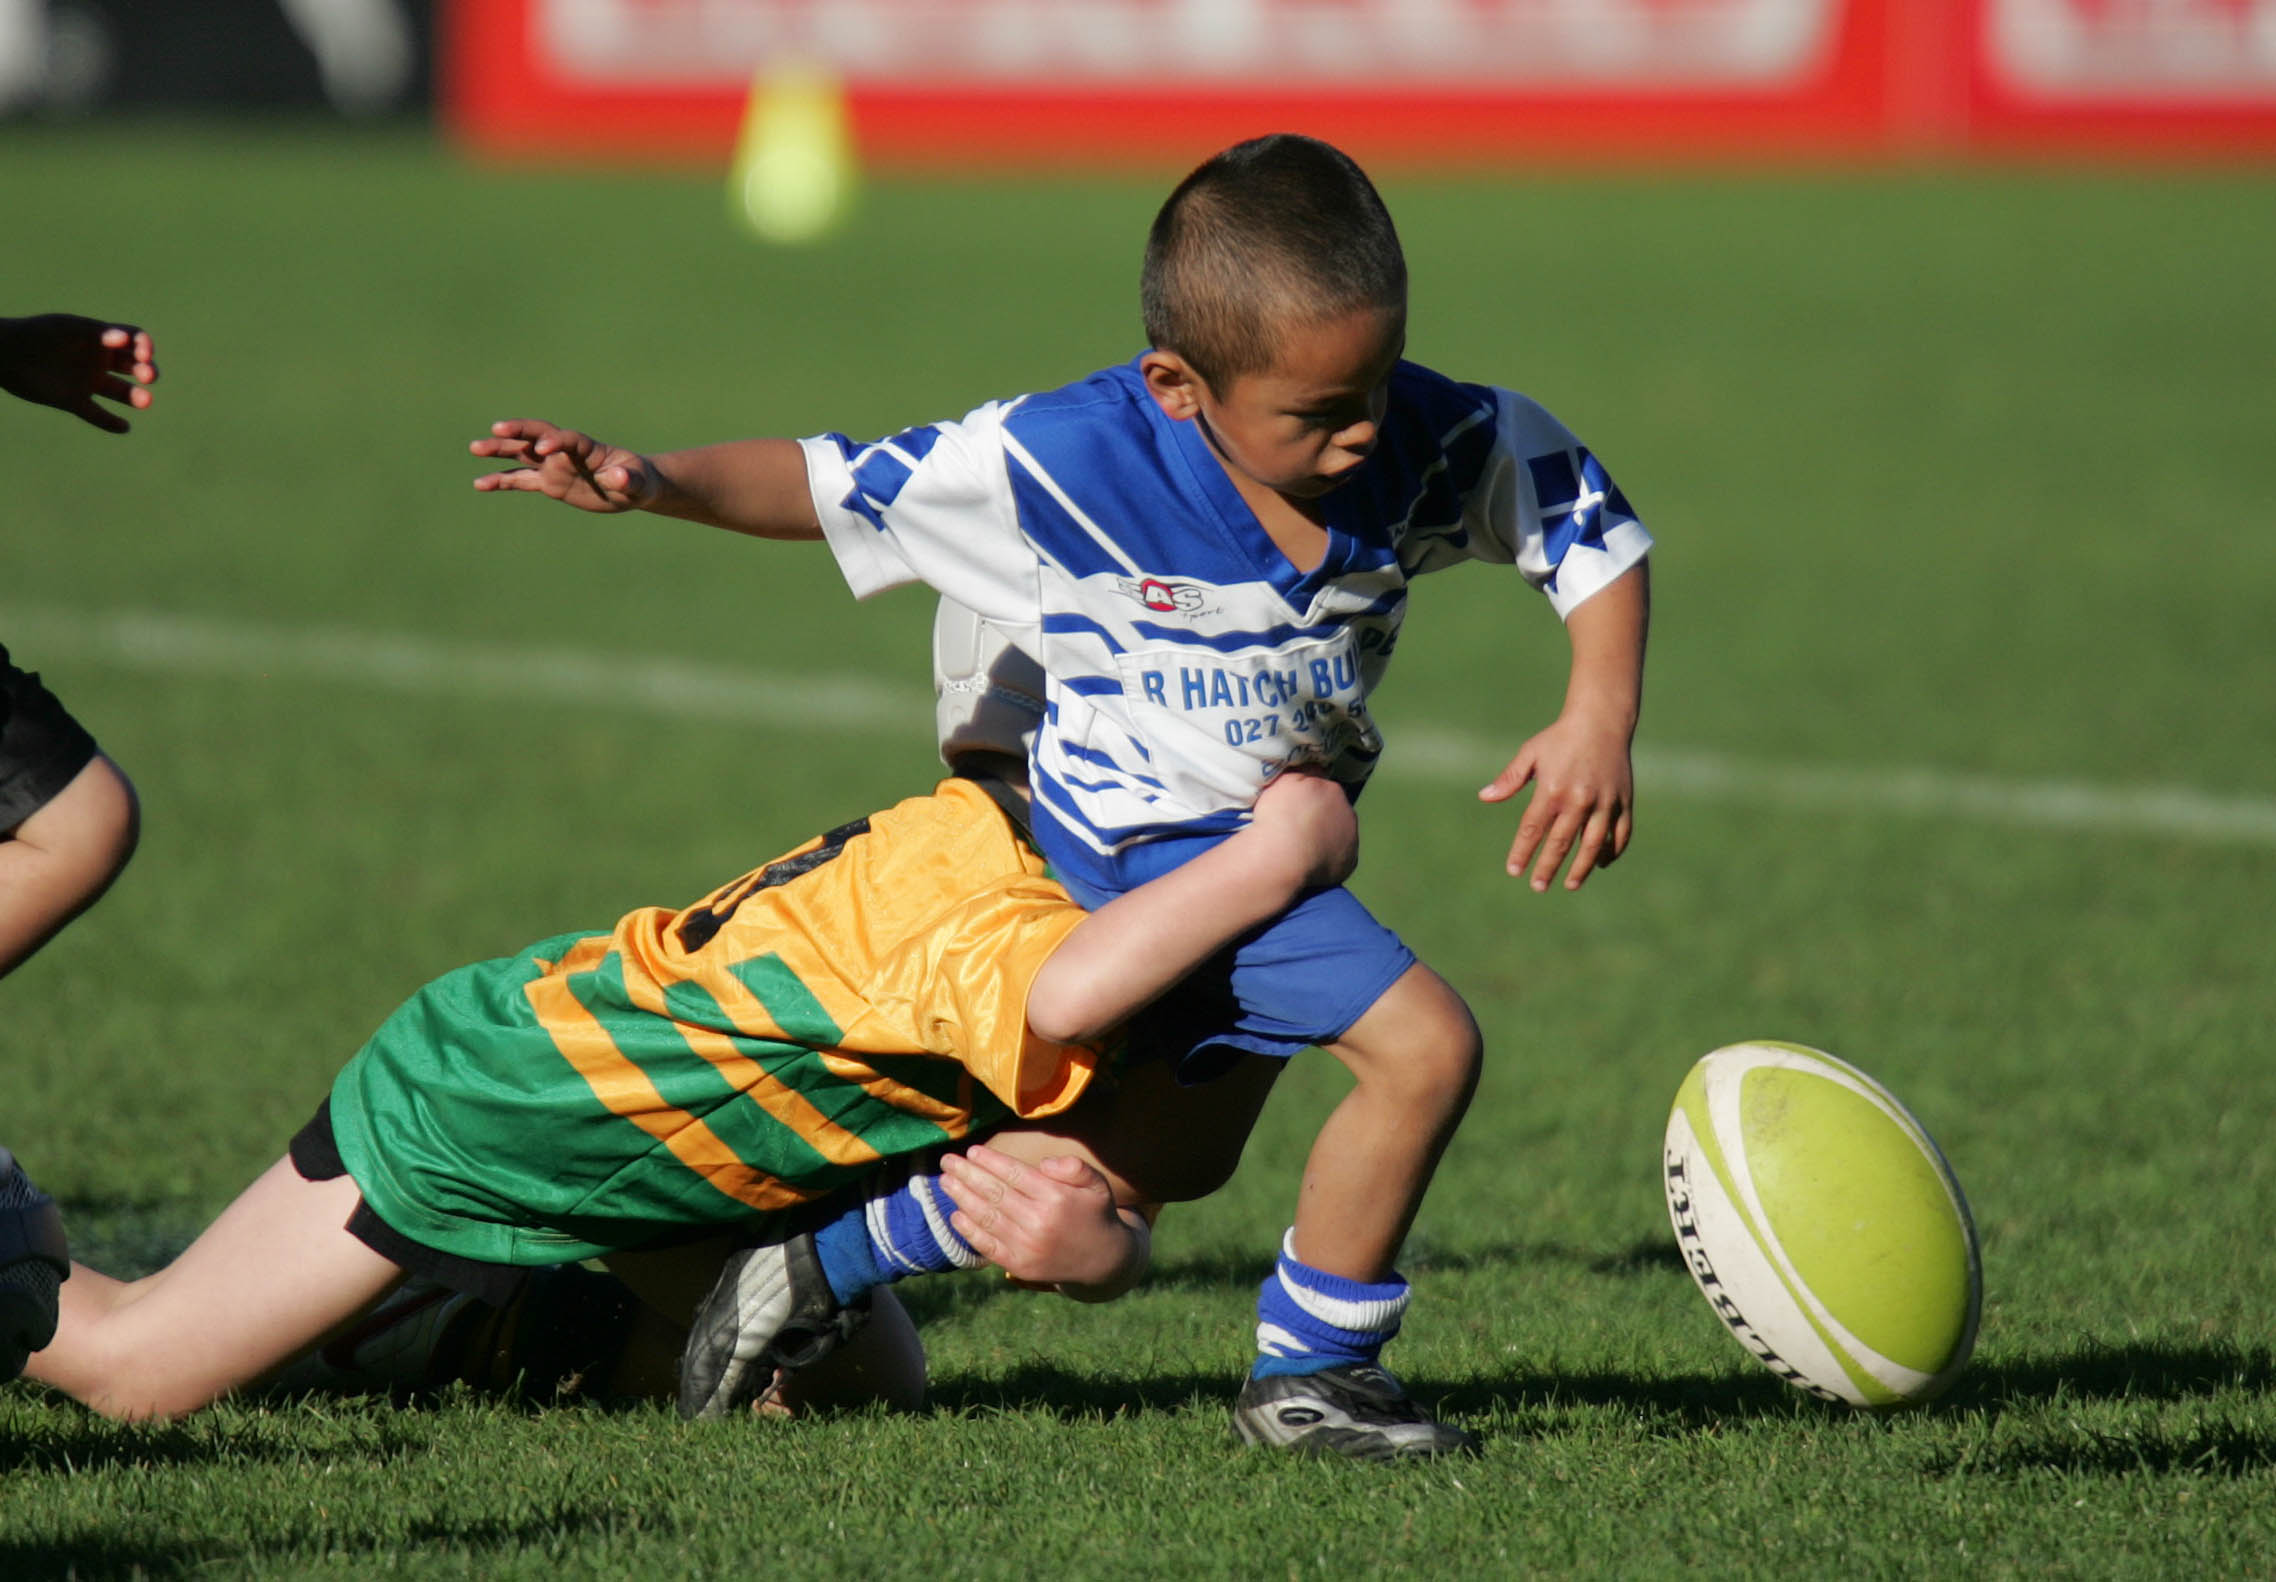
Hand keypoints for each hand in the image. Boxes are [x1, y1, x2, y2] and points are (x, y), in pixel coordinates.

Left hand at [0, 314, 157, 432]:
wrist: (3, 354)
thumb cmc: (35, 334)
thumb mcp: (66, 328)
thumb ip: (95, 332)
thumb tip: (125, 338)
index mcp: (98, 338)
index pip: (134, 340)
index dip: (145, 346)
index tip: (145, 353)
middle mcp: (96, 360)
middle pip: (135, 366)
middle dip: (147, 370)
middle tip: (147, 376)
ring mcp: (86, 381)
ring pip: (121, 392)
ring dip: (137, 397)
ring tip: (145, 401)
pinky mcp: (73, 401)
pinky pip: (97, 415)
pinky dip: (111, 423)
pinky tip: (123, 426)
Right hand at [470, 419, 658, 510]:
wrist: (630, 486)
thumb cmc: (638, 481)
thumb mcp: (638, 483)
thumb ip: (628, 479)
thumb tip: (621, 478)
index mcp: (587, 448)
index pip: (567, 439)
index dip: (555, 441)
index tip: (543, 449)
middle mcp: (565, 452)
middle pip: (536, 435)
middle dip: (518, 432)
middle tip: (497, 429)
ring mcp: (554, 466)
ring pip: (522, 454)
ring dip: (500, 450)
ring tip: (475, 448)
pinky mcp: (548, 482)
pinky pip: (520, 480)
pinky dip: (501, 481)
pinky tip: (480, 484)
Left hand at [939, 1145, 1146, 1297]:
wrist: (1103, 1261)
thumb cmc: (1095, 1214)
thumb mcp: (1097, 1184)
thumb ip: (1074, 1167)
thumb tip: (1043, 1163)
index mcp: (1056, 1198)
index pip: (1015, 1174)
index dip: (990, 1161)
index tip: (972, 1151)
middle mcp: (1039, 1222)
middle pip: (994, 1193)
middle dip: (967, 1174)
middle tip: (947, 1161)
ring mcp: (1027, 1246)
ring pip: (986, 1217)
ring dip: (962, 1197)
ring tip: (945, 1181)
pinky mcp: (1020, 1265)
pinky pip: (988, 1245)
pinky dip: (969, 1230)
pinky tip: (956, 1214)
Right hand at [1243, 768, 1358, 890]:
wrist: (1283, 856)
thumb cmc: (1281, 815)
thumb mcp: (1286, 780)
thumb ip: (1304, 772)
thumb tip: (1315, 768)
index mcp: (1334, 791)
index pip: (1325, 790)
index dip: (1310, 798)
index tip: (1297, 807)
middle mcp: (1349, 814)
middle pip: (1336, 812)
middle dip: (1322, 817)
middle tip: (1300, 827)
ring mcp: (1352, 841)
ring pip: (1340, 835)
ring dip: (1327, 838)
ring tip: (1304, 848)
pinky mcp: (1349, 865)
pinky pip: (1339, 859)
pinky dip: (1328, 860)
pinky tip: (1311, 863)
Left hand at [1477, 711, 1634, 891]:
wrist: (1601, 720)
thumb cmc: (1560, 738)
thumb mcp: (1531, 753)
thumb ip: (1510, 778)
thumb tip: (1485, 797)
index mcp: (1552, 789)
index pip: (1533, 829)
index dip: (1522, 851)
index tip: (1513, 870)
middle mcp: (1579, 799)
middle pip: (1561, 842)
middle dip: (1548, 867)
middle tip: (1537, 886)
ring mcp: (1604, 802)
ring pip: (1592, 844)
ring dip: (1581, 868)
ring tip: (1570, 884)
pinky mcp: (1624, 801)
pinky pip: (1620, 834)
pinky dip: (1611, 851)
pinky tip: (1600, 863)